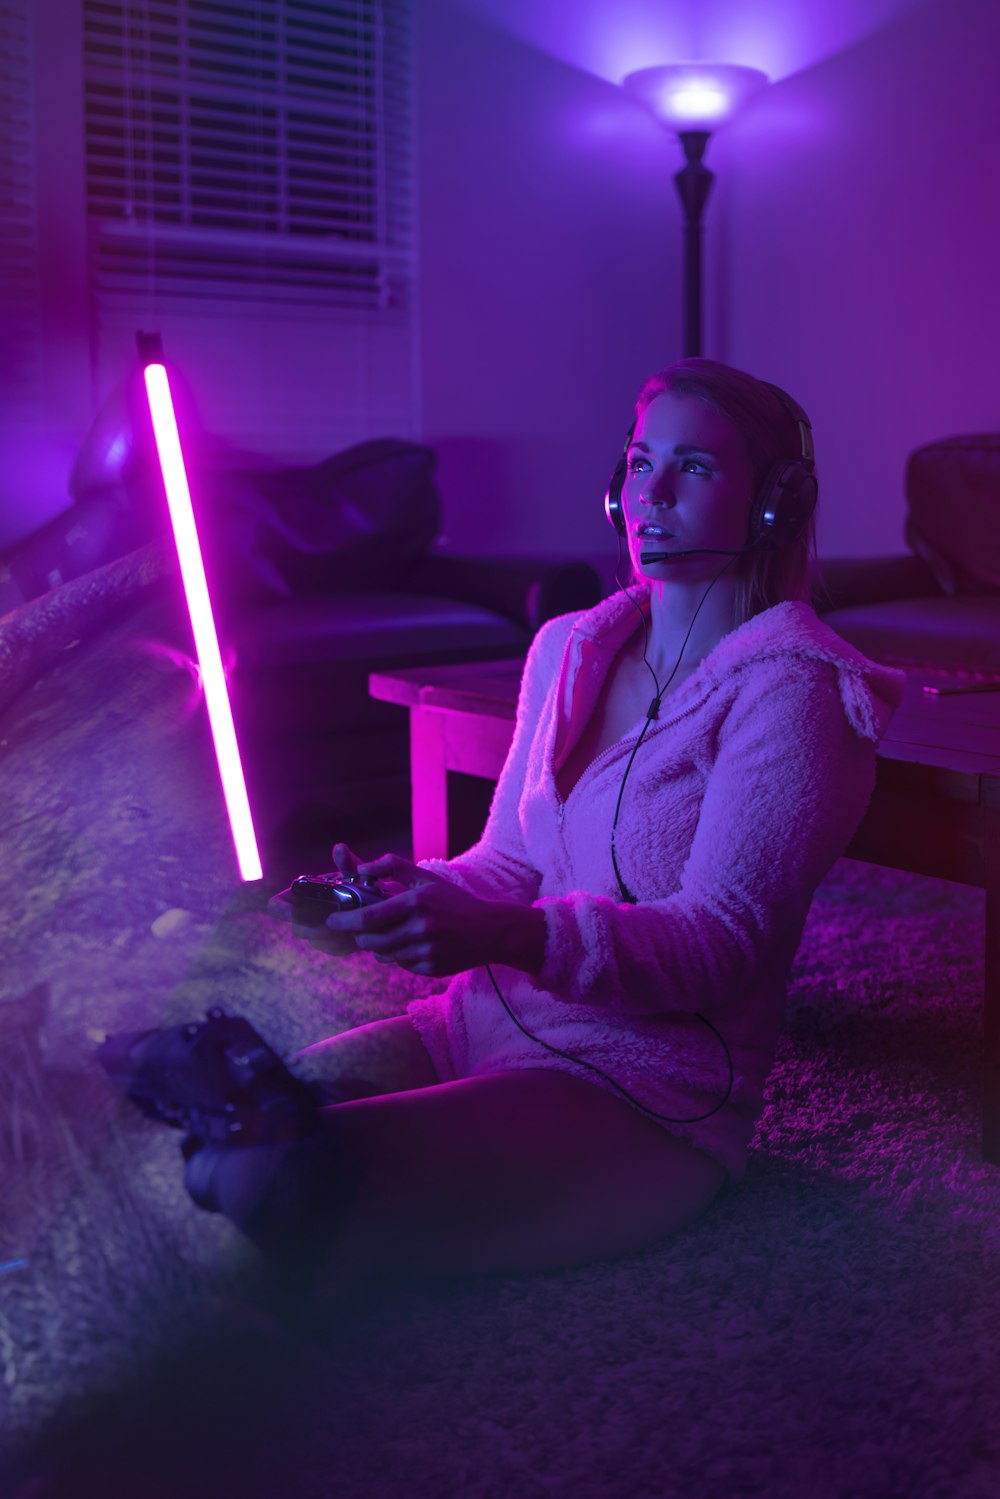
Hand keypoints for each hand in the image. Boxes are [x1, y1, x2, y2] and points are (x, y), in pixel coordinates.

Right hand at [266, 842, 365, 956]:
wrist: (378, 900)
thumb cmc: (358, 881)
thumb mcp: (355, 871)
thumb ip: (347, 862)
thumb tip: (340, 848)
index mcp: (301, 894)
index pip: (276, 905)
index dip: (280, 911)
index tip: (293, 913)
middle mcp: (305, 914)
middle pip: (297, 929)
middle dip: (313, 929)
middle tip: (331, 926)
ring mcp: (318, 931)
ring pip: (317, 941)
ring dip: (333, 937)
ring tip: (350, 928)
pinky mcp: (334, 944)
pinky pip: (334, 949)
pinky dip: (346, 943)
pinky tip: (358, 935)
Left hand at [325, 851, 545, 977]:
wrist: (490, 930)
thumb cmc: (453, 901)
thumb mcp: (426, 877)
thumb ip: (392, 866)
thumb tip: (362, 868)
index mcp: (416, 902)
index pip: (368, 917)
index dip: (344, 921)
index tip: (331, 921)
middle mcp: (420, 928)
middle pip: (371, 941)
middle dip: (360, 936)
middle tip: (363, 930)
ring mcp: (426, 951)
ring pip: (384, 955)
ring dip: (381, 947)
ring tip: (394, 935)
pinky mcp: (431, 969)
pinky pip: (402, 965)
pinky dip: (401, 957)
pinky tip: (415, 945)